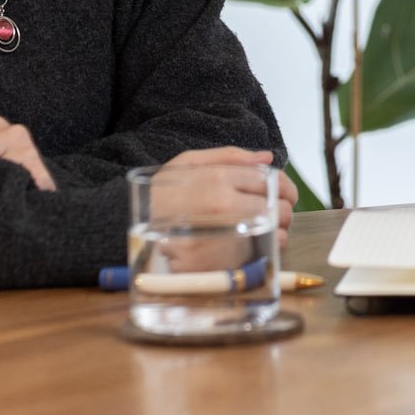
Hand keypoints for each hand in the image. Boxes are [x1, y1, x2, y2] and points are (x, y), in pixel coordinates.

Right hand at [152, 148, 297, 248]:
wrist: (127, 227)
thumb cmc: (161, 192)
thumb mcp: (188, 162)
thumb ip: (230, 156)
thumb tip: (267, 156)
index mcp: (218, 178)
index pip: (270, 179)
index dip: (284, 186)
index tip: (285, 192)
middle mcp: (224, 205)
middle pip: (277, 205)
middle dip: (286, 208)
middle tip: (282, 210)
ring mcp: (223, 234)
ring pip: (275, 229)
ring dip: (282, 228)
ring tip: (273, 227)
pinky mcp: (221, 259)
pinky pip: (261, 251)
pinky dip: (271, 246)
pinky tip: (262, 242)